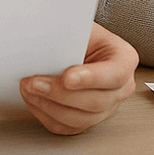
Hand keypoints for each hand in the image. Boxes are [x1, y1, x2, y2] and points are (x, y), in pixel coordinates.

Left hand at [19, 22, 138, 133]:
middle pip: (97, 101)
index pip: (115, 74)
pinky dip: (46, 115)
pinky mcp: (87, 120)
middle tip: (35, 83)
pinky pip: (67, 127)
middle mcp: (121, 87)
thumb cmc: (79, 35)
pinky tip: (34, 100)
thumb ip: (69, 34)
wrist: (75, 44)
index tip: (67, 77)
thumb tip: (44, 40)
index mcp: (124, 59)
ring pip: (81, 119)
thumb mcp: (78, 27)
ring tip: (29, 90)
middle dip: (61, 94)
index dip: (91, 78)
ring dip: (50, 106)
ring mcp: (106, 107)